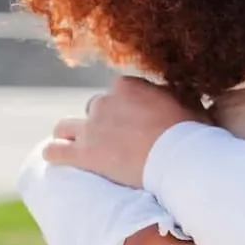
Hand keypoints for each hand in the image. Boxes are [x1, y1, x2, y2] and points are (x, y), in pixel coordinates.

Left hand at [44, 76, 206, 186]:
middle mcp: (104, 102)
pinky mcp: (84, 154)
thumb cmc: (189, 131)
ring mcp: (92, 128)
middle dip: (101, 121)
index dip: (126, 107)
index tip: (135, 120)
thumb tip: (177, 95)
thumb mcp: (187, 103)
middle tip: (115, 139)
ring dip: (71, 135)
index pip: (118, 92)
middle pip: (94, 108)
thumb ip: (174, 96)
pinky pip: (56, 151)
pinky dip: (55, 154)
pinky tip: (57, 158)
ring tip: (79, 147)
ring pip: (66, 127)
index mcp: (127, 86)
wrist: (178, 157)